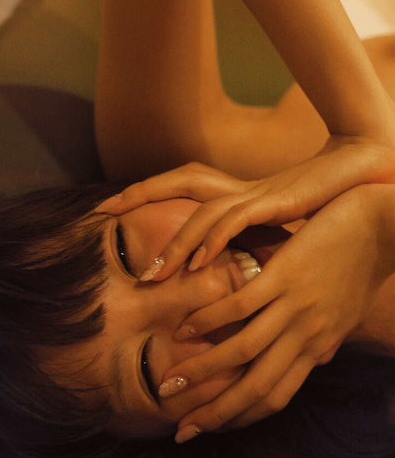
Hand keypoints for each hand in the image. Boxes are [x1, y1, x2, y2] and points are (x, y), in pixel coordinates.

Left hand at [96, 138, 393, 280]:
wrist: (354, 182)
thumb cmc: (306, 208)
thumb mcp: (266, 231)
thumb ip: (242, 247)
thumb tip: (223, 275)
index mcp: (226, 194)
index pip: (173, 186)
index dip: (138, 191)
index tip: (103, 206)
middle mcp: (232, 189)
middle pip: (174, 184)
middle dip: (138, 196)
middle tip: (102, 213)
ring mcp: (250, 194)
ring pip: (201, 213)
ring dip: (176, 244)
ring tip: (153, 275)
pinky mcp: (272, 203)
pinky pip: (235, 221)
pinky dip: (214, 241)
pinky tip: (198, 264)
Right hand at [159, 185, 392, 440]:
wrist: (387, 229)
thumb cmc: (361, 268)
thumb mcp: (346, 315)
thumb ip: (325, 342)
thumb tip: (316, 362)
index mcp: (317, 347)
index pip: (275, 397)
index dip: (240, 418)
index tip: (210, 428)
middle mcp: (306, 337)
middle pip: (256, 388)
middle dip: (217, 413)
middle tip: (182, 429)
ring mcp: (296, 307)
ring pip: (244, 352)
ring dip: (203, 372)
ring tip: (170, 383)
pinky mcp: (286, 275)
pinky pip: (242, 306)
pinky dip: (210, 320)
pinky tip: (185, 328)